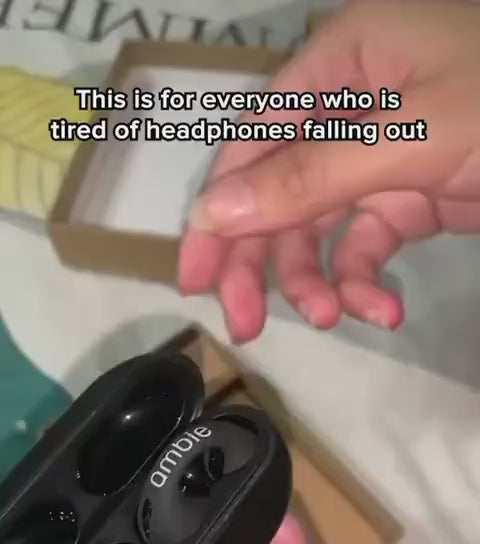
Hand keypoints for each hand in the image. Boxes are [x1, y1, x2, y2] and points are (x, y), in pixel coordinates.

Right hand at [178, 0, 479, 341]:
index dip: (219, 211)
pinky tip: (383, 309)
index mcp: (338, 66)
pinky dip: (366, 282)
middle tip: (248, 325)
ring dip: (321, 282)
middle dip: (264, 262)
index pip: (252, 143)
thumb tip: (211, 213)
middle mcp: (348, 110)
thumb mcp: (409, 137)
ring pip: (319, 230)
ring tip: (339, 320)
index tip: (197, 275)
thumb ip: (309, 176)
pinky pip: (366, 247)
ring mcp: (380, 159)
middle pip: (277, 194)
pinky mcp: (410, 200)